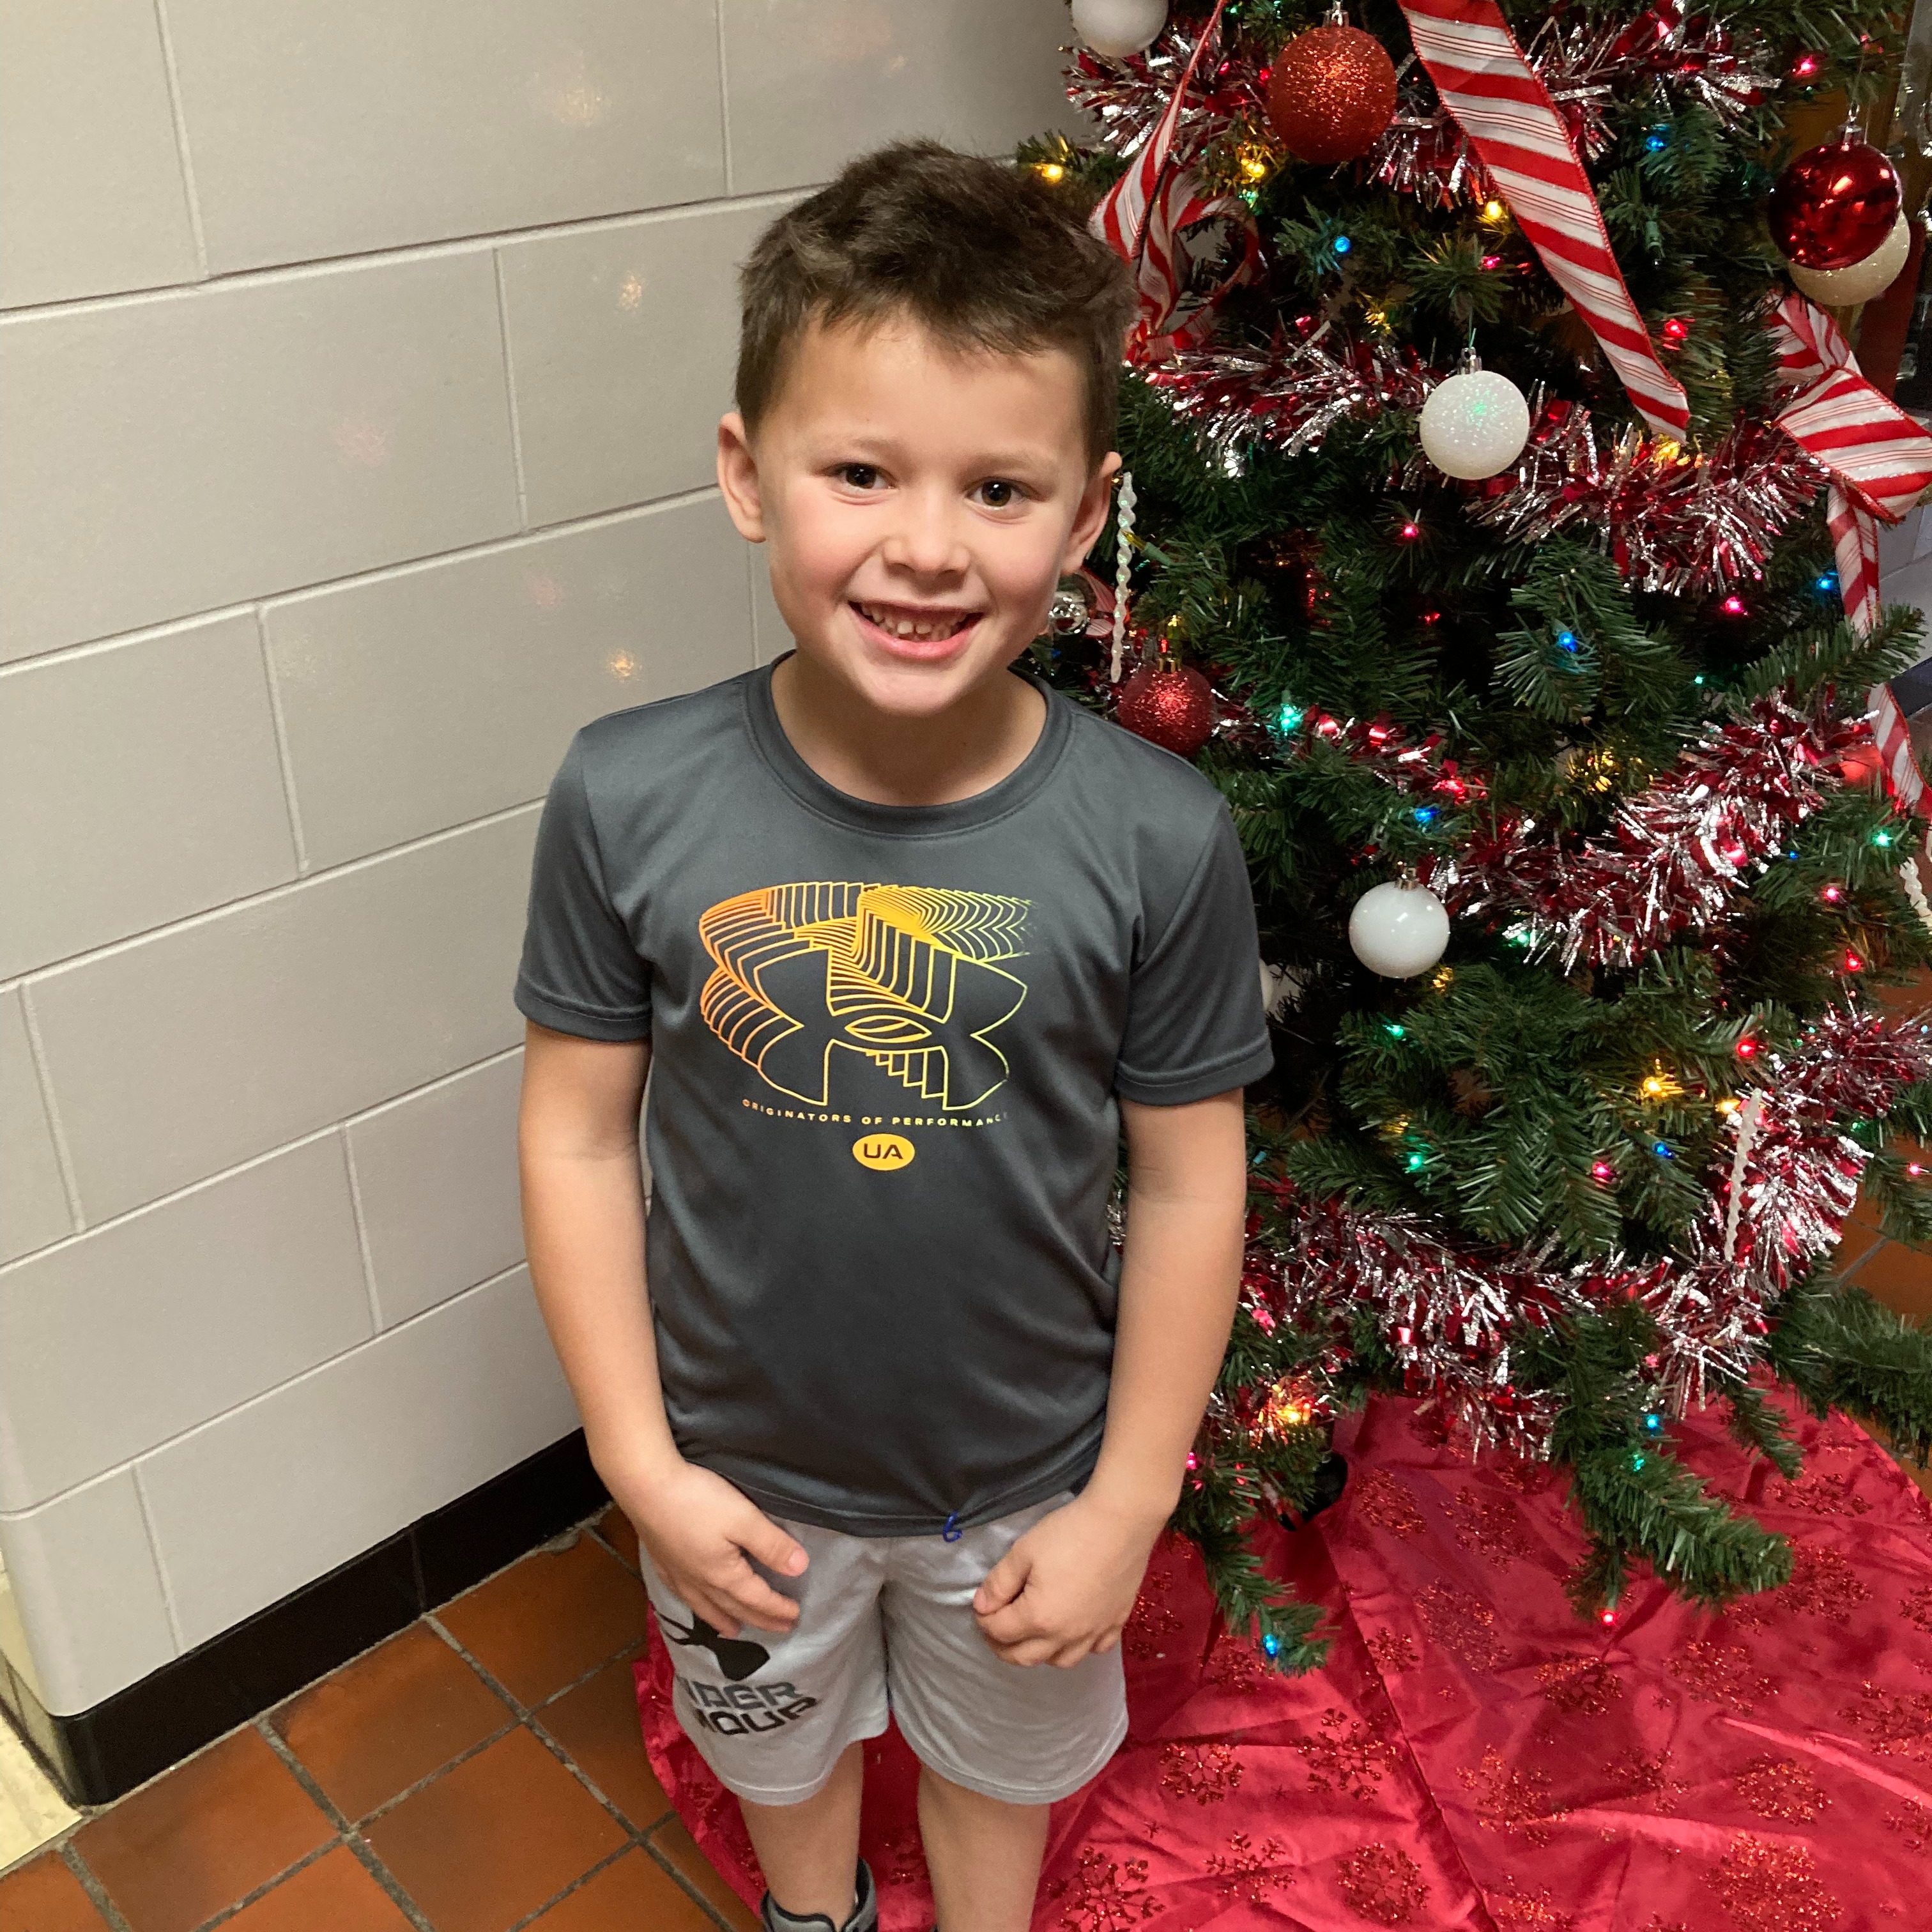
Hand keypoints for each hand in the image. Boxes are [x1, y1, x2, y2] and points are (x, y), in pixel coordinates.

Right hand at [607, 1454, 806, 1637]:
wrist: (645, 1487)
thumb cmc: (698, 1500)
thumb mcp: (744, 1519)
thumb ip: (771, 1545)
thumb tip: (799, 1569)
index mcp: (723, 1575)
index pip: (757, 1598)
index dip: (778, 1608)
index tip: (796, 1616)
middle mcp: (699, 1581)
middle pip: (734, 1606)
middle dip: (759, 1619)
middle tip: (778, 1630)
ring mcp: (678, 1573)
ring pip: (705, 1605)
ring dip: (723, 1619)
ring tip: (734, 1631)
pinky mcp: (662, 1560)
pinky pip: (682, 1594)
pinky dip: (694, 1604)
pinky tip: (691, 1600)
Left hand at [971, 1493, 1164, 1667]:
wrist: (1121, 1522)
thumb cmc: (1069, 1533)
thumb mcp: (1023, 1551)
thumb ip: (999, 1583)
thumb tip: (981, 1606)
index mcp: (1039, 1618)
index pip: (1000, 1632)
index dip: (984, 1620)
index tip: (981, 1607)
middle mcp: (1066, 1636)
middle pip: (1025, 1657)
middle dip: (1003, 1646)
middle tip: (996, 1626)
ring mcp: (1094, 1633)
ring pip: (1060, 1661)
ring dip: (1039, 1652)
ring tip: (1032, 1632)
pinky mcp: (1116, 1624)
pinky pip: (1094, 1650)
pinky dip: (1078, 1647)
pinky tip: (1074, 1630)